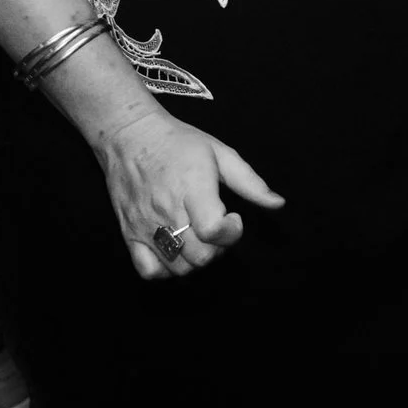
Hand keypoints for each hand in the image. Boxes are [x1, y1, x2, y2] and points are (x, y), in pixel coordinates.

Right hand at [89, 107, 284, 279]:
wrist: (129, 136)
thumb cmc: (178, 143)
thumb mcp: (220, 153)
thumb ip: (250, 182)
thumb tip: (278, 203)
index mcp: (191, 188)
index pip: (212, 231)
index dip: (231, 233)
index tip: (233, 217)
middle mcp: (166, 210)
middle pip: (200, 256)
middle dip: (219, 248)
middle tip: (218, 228)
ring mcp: (145, 226)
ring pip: (178, 268)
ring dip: (197, 260)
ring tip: (199, 238)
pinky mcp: (129, 234)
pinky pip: (149, 271)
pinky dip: (167, 270)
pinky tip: (177, 251)